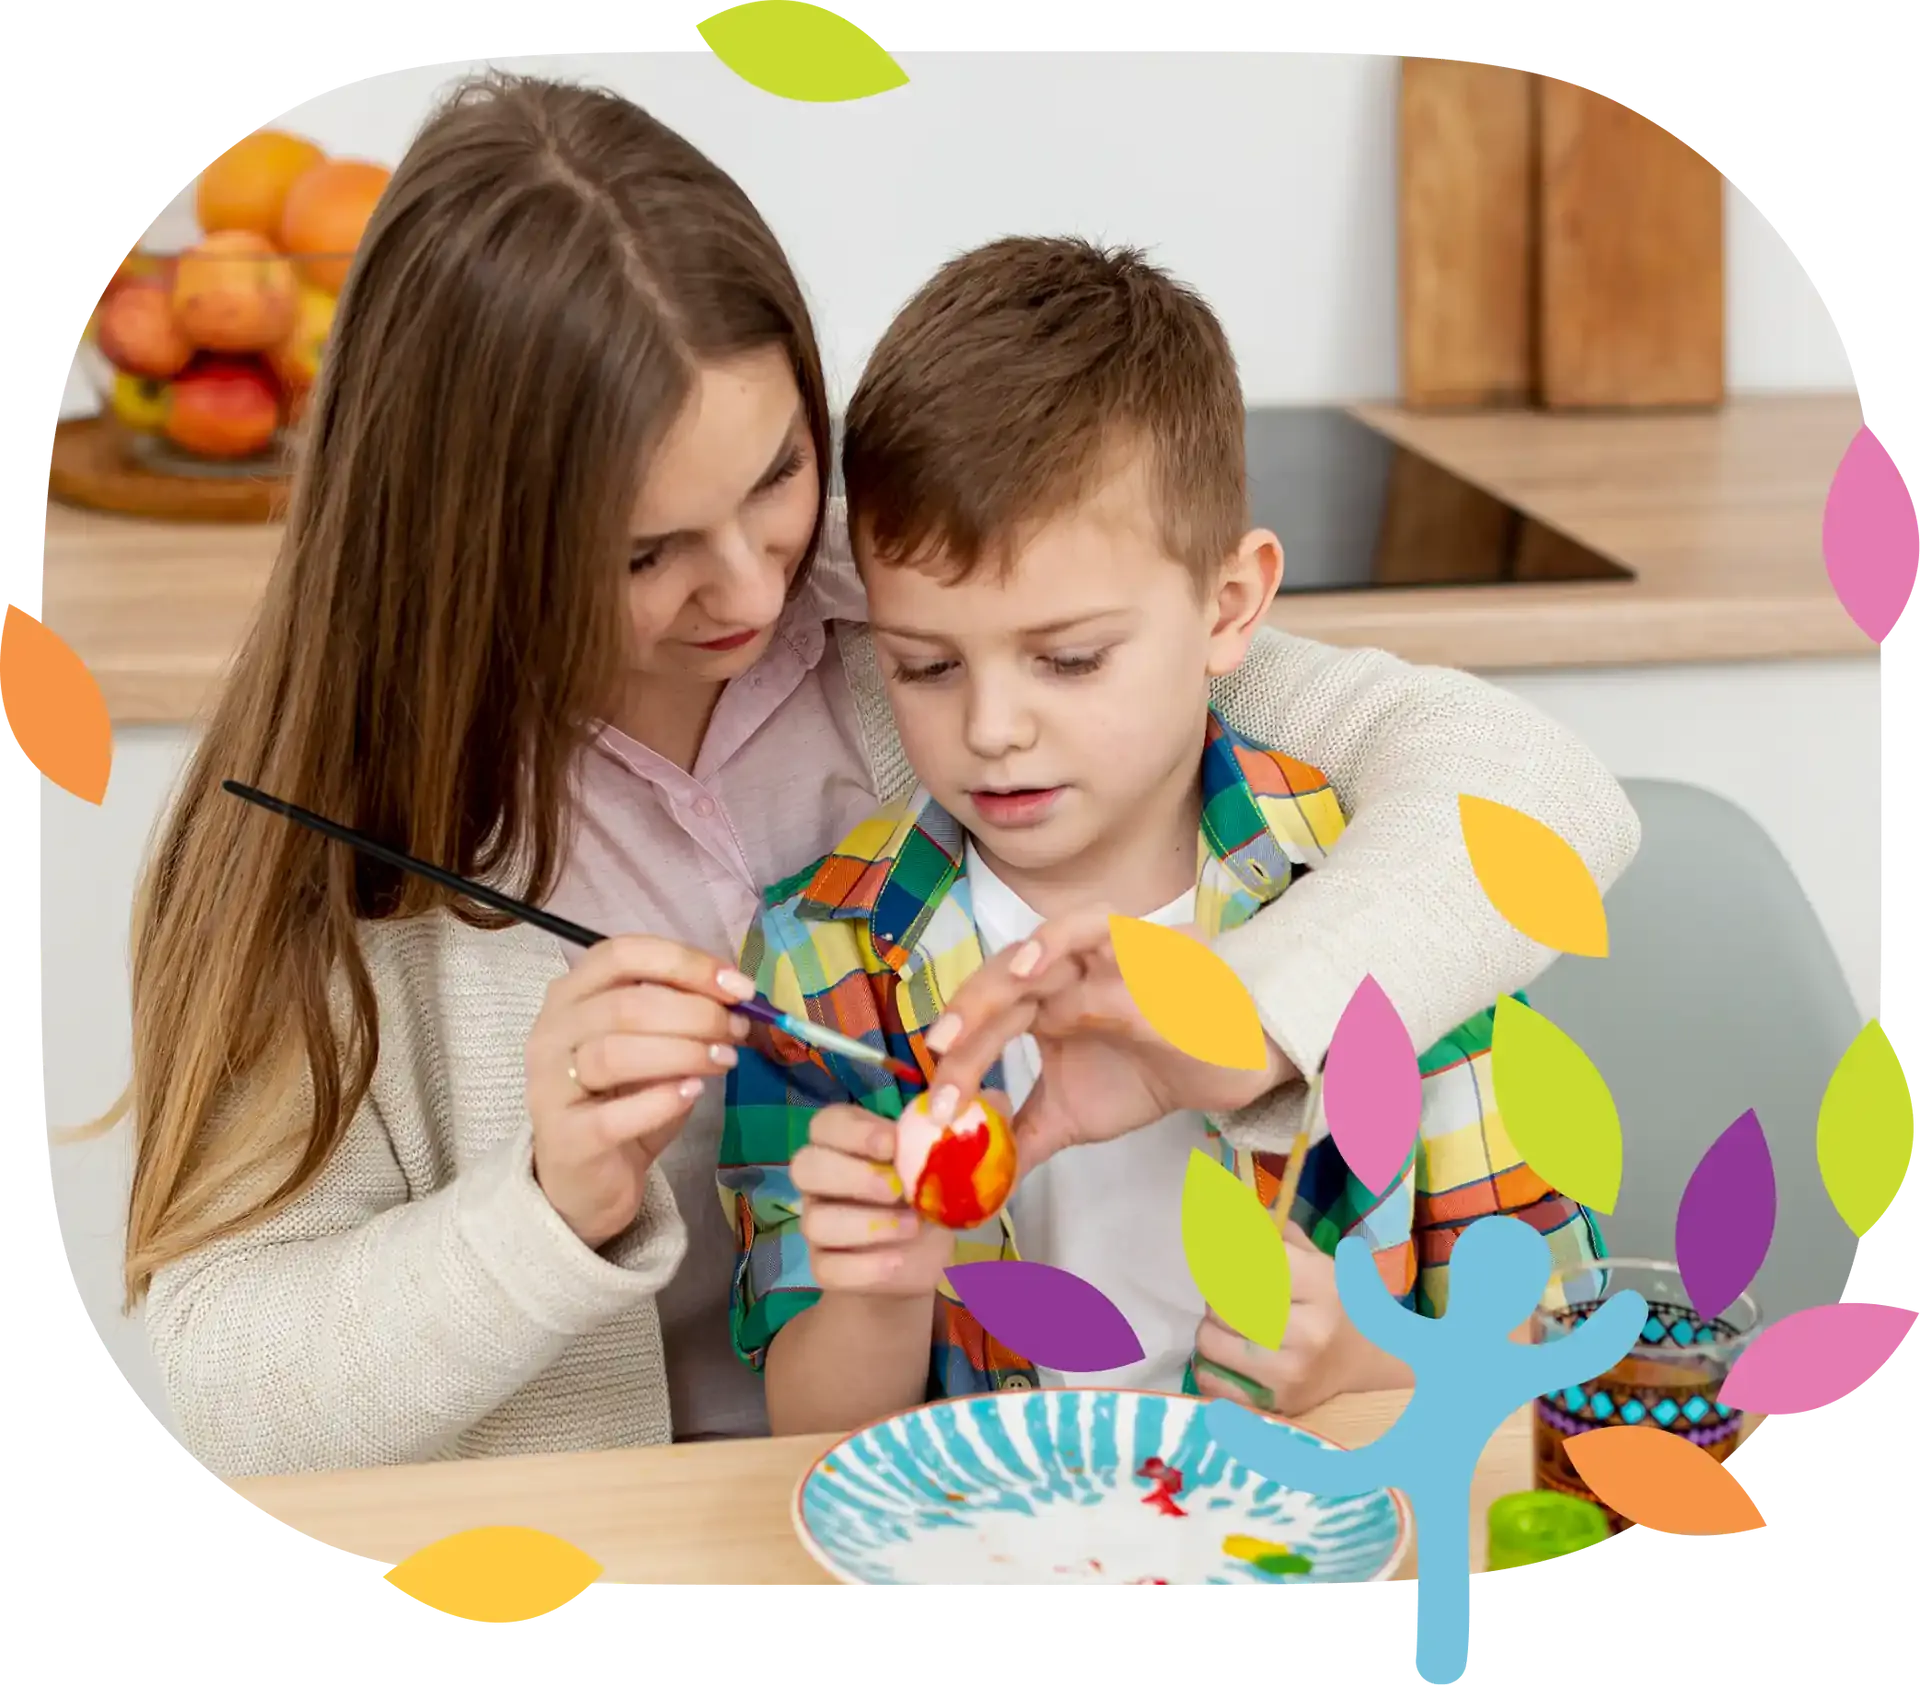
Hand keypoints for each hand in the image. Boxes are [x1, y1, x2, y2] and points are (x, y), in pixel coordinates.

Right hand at [526, 935, 755, 1249]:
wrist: (589, 1178)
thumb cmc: (623, 1099)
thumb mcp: (653, 1044)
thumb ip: (681, 1013)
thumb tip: (736, 996)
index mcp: (572, 994)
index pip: (622, 954)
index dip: (685, 963)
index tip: (736, 987)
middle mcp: (551, 1031)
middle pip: (625, 1004)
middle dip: (696, 1013)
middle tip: (737, 1031)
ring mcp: (549, 1085)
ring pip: (615, 1052)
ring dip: (683, 1052)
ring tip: (724, 1061)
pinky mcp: (564, 1138)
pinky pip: (612, 1115)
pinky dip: (659, 1101)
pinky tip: (692, 1094)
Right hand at [792, 1104, 956, 1294]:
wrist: (916, 1259)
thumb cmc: (928, 1196)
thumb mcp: (955, 1163)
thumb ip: (972, 1130)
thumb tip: (996, 1097)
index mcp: (846, 1143)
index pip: (827, 1123)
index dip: (854, 1131)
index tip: (893, 1142)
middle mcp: (823, 1180)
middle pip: (805, 1165)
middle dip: (853, 1175)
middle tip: (899, 1188)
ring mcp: (818, 1224)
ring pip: (814, 1221)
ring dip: (866, 1224)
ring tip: (913, 1227)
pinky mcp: (825, 1268)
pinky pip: (828, 1268)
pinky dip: (865, 1266)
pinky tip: (899, 1261)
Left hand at [922, 906, 1297, 1171]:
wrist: (1227, 1068)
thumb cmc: (1146, 1075)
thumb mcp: (1072, 1117)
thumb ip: (1022, 1141)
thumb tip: (973, 1188)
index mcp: (1038, 1005)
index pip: (985, 1025)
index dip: (959, 1062)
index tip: (939, 1109)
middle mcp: (1064, 972)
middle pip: (1005, 977)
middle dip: (971, 1009)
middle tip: (941, 1048)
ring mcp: (1106, 957)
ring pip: (1053, 940)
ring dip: (1022, 961)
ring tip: (999, 990)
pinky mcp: (1152, 952)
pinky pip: (1112, 933)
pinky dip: (1078, 940)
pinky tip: (1049, 965)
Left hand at [1192, 1223, 1412, 1416]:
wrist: (1370, 1361)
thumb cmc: (1336, 1300)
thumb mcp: (1315, 1257)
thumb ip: (1269, 1231)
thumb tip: (1218, 1202)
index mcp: (1319, 1285)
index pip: (1245, 1259)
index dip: (1225, 1253)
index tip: (1222, 1251)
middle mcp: (1307, 1332)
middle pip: (1220, 1301)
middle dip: (1217, 1293)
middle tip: (1233, 1294)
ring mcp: (1290, 1375)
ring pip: (1208, 1340)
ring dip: (1211, 1328)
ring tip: (1233, 1326)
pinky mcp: (1274, 1406)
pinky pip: (1210, 1381)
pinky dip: (1209, 1365)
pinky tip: (1229, 1355)